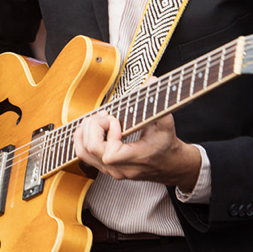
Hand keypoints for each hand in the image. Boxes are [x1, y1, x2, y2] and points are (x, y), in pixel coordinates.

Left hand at [73, 110, 200, 190]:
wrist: (169, 164)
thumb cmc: (166, 144)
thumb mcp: (166, 123)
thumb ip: (158, 104)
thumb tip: (152, 81)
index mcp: (135, 159)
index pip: (110, 154)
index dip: (110, 134)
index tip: (117, 121)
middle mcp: (120, 168)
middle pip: (91, 150)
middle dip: (95, 127)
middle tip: (106, 116)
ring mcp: (111, 170)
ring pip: (83, 152)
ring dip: (85, 131)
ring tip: (98, 119)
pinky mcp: (105, 167)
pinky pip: (84, 154)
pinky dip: (84, 137)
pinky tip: (94, 126)